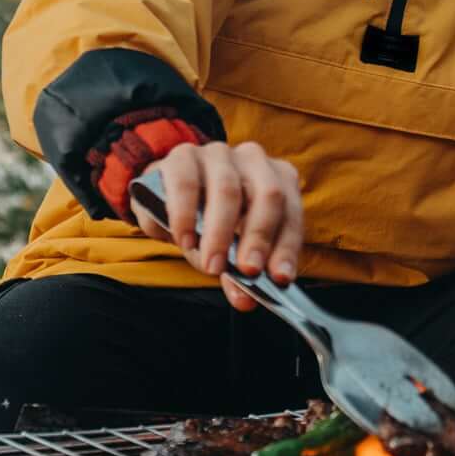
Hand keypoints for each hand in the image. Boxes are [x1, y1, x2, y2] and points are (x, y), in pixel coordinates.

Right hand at [134, 141, 305, 311]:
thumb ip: (236, 271)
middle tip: (247, 271)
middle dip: (258, 237)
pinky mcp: (182, 157)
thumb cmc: (205, 220)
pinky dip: (185, 217)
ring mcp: (219, 154)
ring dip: (220, 233)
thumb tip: (244, 301)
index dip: (287, 247)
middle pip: (267, 195)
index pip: (291, 214)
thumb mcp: (226, 247)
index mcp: (277, 179)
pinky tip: (183, 240)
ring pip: (227, 190)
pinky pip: (186, 185)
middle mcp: (254, 160)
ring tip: (210, 264)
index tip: (279, 278)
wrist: (164, 194)